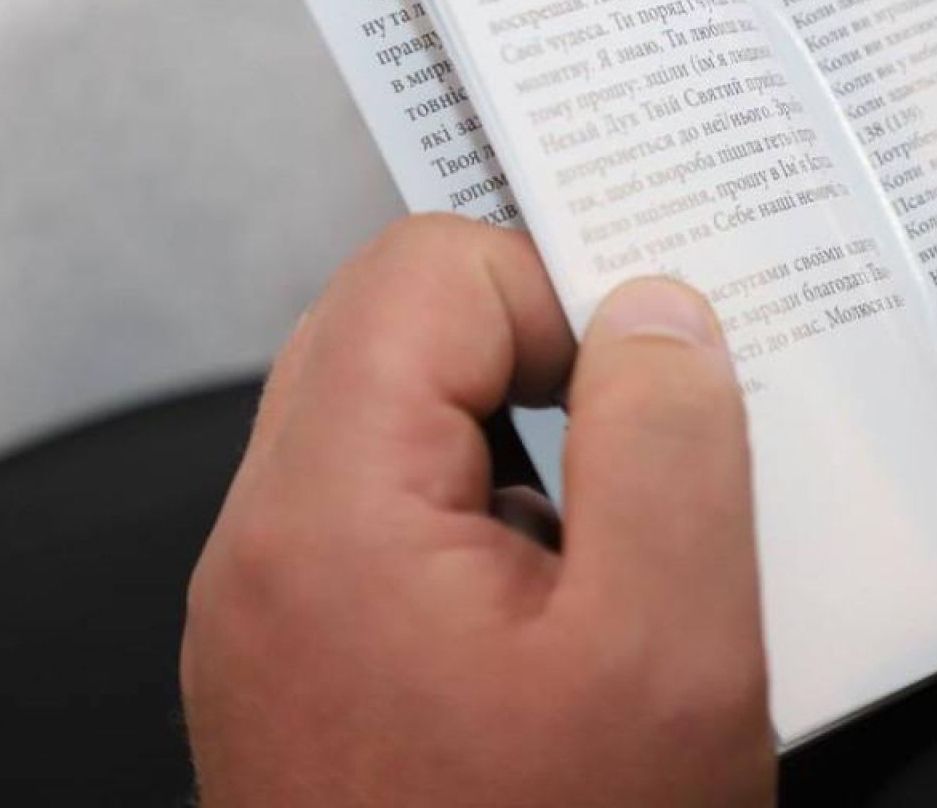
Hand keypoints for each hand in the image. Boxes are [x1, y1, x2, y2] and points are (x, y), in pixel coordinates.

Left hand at [182, 217, 773, 807]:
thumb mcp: (670, 654)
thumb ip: (669, 445)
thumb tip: (655, 312)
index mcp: (327, 518)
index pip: (425, 273)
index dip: (554, 291)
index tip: (650, 379)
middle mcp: (265, 551)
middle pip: (393, 333)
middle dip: (538, 354)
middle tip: (654, 426)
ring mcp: (273, 612)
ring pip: (395, 423)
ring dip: (523, 445)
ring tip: (625, 545)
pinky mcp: (306, 663)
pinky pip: (393, 520)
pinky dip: (493, 523)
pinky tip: (575, 616)